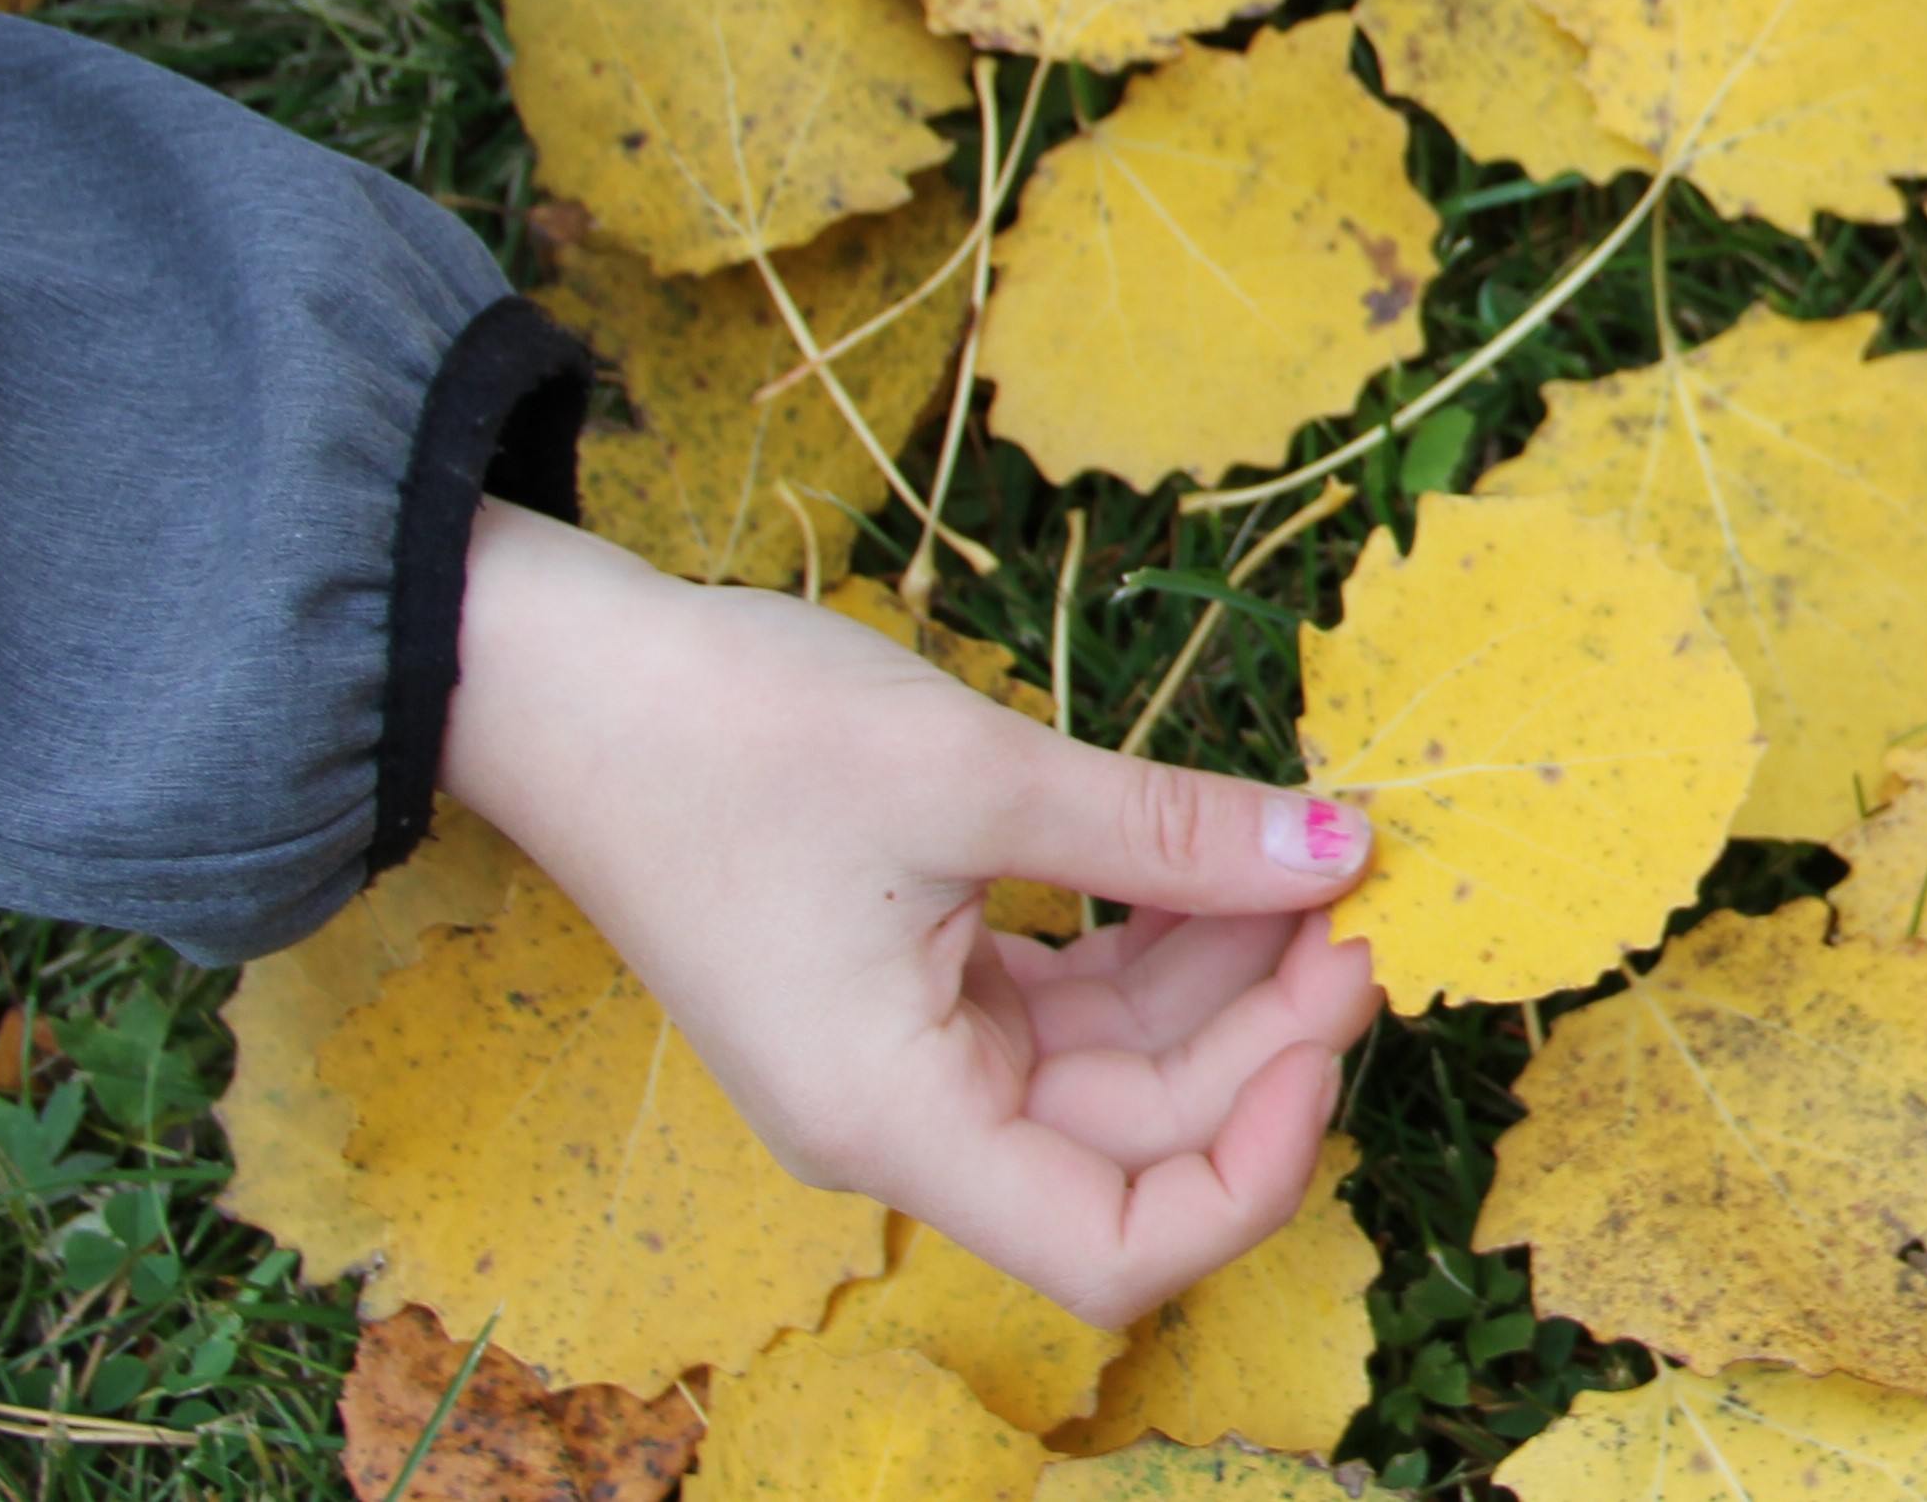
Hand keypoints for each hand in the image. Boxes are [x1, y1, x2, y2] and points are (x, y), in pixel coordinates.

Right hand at [441, 505, 1382, 1326]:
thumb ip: (1165, 832)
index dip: (1254, 1169)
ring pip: (1125, 1059)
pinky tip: (1234, 848)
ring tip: (1318, 852)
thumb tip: (1340, 850)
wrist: (563, 677)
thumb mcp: (974, 774)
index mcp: (897, 1120)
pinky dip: (1161, 929)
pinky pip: (1079, 993)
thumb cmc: (730, 734)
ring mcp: (916, 1052)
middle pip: (1143, 1136)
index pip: (1113, 1248)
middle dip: (1271, 1027)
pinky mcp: (923, 983)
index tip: (1330, 1022)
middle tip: (1362, 892)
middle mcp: (909, 1117)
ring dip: (1229, 970)